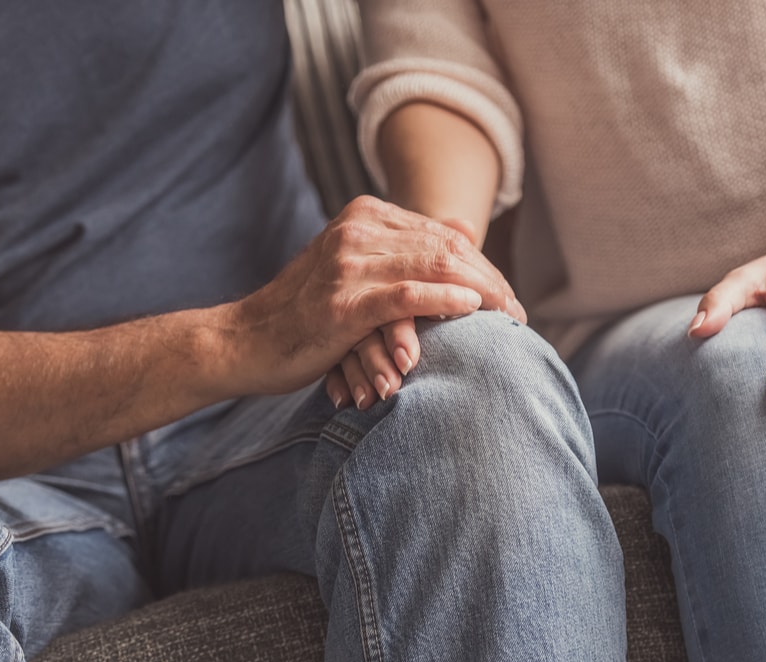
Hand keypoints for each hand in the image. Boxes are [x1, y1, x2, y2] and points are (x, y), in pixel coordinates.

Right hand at [230, 197, 521, 398]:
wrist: (244, 342)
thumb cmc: (305, 314)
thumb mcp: (358, 269)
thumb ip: (407, 246)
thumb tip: (465, 224)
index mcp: (365, 216)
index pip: (443, 235)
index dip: (485, 267)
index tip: (512, 300)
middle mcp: (358, 230)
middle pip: (446, 249)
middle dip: (491, 282)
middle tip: (521, 316)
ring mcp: (348, 264)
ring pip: (433, 267)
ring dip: (481, 294)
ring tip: (510, 320)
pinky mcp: (342, 302)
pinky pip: (407, 295)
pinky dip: (445, 301)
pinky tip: (473, 311)